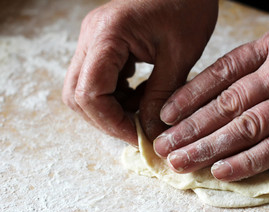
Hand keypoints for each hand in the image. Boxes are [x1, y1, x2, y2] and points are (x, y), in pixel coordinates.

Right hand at [62, 0, 217, 144]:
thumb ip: (162, 96)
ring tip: (142, 114)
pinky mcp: (103, 45)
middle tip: (137, 131)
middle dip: (107, 120)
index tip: (138, 137)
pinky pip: (98, 80)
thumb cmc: (188, 7)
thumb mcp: (180, 55)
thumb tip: (150, 132)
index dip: (112, 123)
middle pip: (77, 95)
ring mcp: (94, 40)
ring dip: (111, 110)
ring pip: (84, 90)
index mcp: (108, 35)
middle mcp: (91, 37)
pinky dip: (117, 96)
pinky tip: (140, 97)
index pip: (90, 94)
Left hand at [154, 12, 268, 180]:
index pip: (221, 72)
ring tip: (182, 161)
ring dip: (209, 147)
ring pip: (246, 127)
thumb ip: (262, 57)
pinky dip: (248, 161)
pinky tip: (222, 170)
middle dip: (191, 127)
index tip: (167, 113)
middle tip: (165, 145)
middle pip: (227, 103)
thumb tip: (224, 81)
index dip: (190, 94)